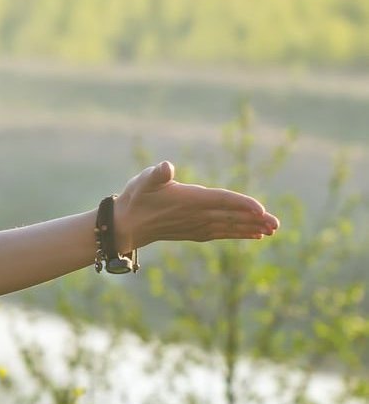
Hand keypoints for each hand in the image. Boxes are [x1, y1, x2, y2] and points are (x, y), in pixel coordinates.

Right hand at [114, 160, 278, 252]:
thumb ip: (157, 174)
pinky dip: (239, 234)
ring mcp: (197, 226)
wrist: (127, 225)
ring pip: (230, 227)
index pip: (221, 201)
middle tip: (276, 224)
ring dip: (251, 228)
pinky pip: (223, 233)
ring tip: (272, 230)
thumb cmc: (137, 198)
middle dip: (255, 220)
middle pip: (231, 217)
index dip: (241, 204)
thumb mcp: (144, 181)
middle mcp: (196, 215)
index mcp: (189, 200)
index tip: (261, 210)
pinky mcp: (196, 232)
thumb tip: (166, 167)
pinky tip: (255, 235)